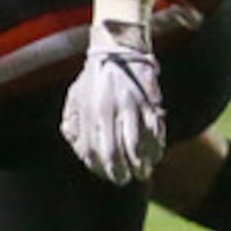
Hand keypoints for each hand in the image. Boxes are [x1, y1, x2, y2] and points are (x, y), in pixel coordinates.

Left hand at [60, 32, 165, 184]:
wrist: (117, 51)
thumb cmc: (93, 78)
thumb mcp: (75, 98)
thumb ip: (73, 124)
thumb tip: (79, 149)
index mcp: (89, 113)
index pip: (92, 152)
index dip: (99, 168)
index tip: (105, 174)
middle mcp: (109, 112)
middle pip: (114, 154)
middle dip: (119, 172)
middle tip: (123, 179)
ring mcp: (131, 108)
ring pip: (136, 147)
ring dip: (140, 165)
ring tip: (142, 172)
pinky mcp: (149, 103)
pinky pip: (155, 132)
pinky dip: (156, 148)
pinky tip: (155, 155)